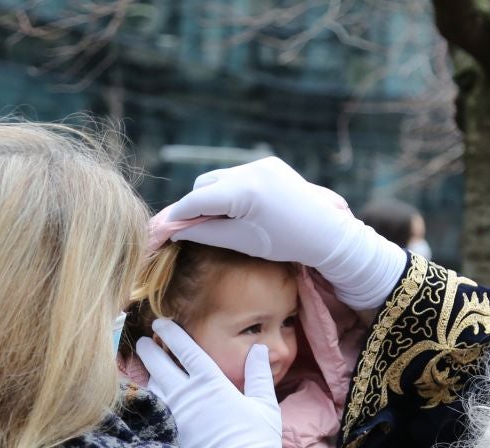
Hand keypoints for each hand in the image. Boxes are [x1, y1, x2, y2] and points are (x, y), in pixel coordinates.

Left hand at [136, 319, 297, 447]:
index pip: (185, 348)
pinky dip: (143, 404)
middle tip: (143, 342)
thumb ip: (259, 375)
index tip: (161, 322)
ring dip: (144, 374)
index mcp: (210, 383)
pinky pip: (148, 415)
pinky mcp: (164, 438)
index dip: (171, 332)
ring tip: (142, 369)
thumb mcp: (265, 406)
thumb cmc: (257, 445)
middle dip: (149, 349)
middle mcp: (185, 395)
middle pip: (158, 363)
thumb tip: (258, 349)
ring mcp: (171, 418)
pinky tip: (141, 402)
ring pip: (149, 387)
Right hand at [166, 157, 407, 309]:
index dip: (178, 215)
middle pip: (205, 186)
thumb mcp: (241, 240)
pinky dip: (232, 190)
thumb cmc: (285, 243)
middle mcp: (250, 170)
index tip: (162, 228)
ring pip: (220, 179)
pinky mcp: (269, 163)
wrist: (327, 233)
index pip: (197, 201)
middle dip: (196, 205)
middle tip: (194, 228)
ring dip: (214, 197)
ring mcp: (260, 163)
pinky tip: (242, 209)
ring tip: (221, 221)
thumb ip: (205, 233)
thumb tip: (175, 230)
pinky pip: (239, 175)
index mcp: (243, 192)